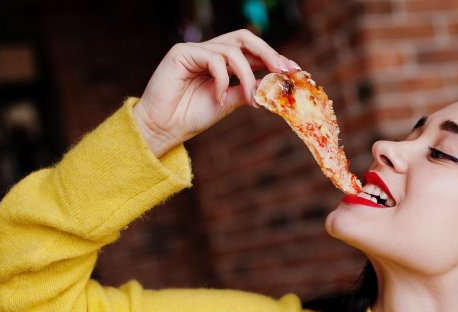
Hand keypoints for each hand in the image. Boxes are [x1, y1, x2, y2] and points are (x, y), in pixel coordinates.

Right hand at [132, 29, 301, 155]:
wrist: (163, 128)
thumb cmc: (191, 116)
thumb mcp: (228, 102)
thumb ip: (247, 90)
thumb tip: (271, 84)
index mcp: (221, 62)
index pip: (252, 51)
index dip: (274, 57)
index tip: (294, 71)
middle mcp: (209, 51)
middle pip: (244, 38)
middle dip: (268, 52)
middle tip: (282, 71)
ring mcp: (195, 50)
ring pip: (232, 51)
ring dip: (247, 76)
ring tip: (250, 99)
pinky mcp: (181, 53)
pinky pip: (213, 59)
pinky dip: (223, 79)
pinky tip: (219, 98)